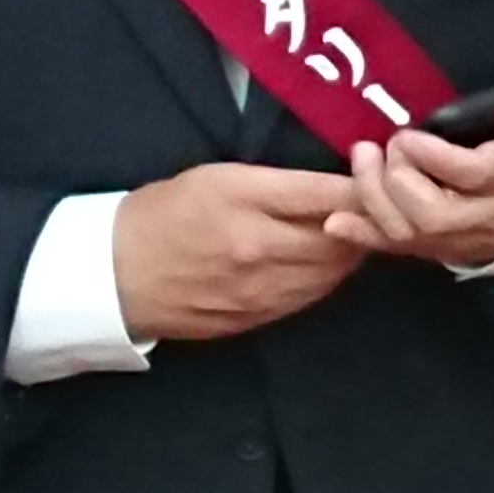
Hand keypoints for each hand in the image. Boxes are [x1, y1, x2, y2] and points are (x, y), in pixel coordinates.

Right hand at [114, 162, 367, 342]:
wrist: (113, 275)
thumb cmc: (163, 214)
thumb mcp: (215, 177)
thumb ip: (277, 184)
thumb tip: (335, 186)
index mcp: (242, 199)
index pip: (327, 193)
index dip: (364, 185)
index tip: (380, 174)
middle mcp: (257, 246)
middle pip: (342, 238)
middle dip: (367, 222)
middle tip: (378, 207)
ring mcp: (259, 288)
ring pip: (333, 272)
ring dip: (351, 253)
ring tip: (355, 234)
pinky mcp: (256, 317)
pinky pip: (311, 296)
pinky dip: (326, 277)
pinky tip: (324, 263)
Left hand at [332, 41, 493, 267]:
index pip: (470, 175)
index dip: (431, 156)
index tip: (408, 134)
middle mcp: (487, 216)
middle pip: (433, 213)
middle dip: (398, 178)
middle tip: (387, 145)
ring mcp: (459, 239)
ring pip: (409, 233)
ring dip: (375, 198)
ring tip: (363, 159)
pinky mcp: (436, 250)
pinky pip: (395, 250)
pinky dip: (364, 236)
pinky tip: (336, 222)